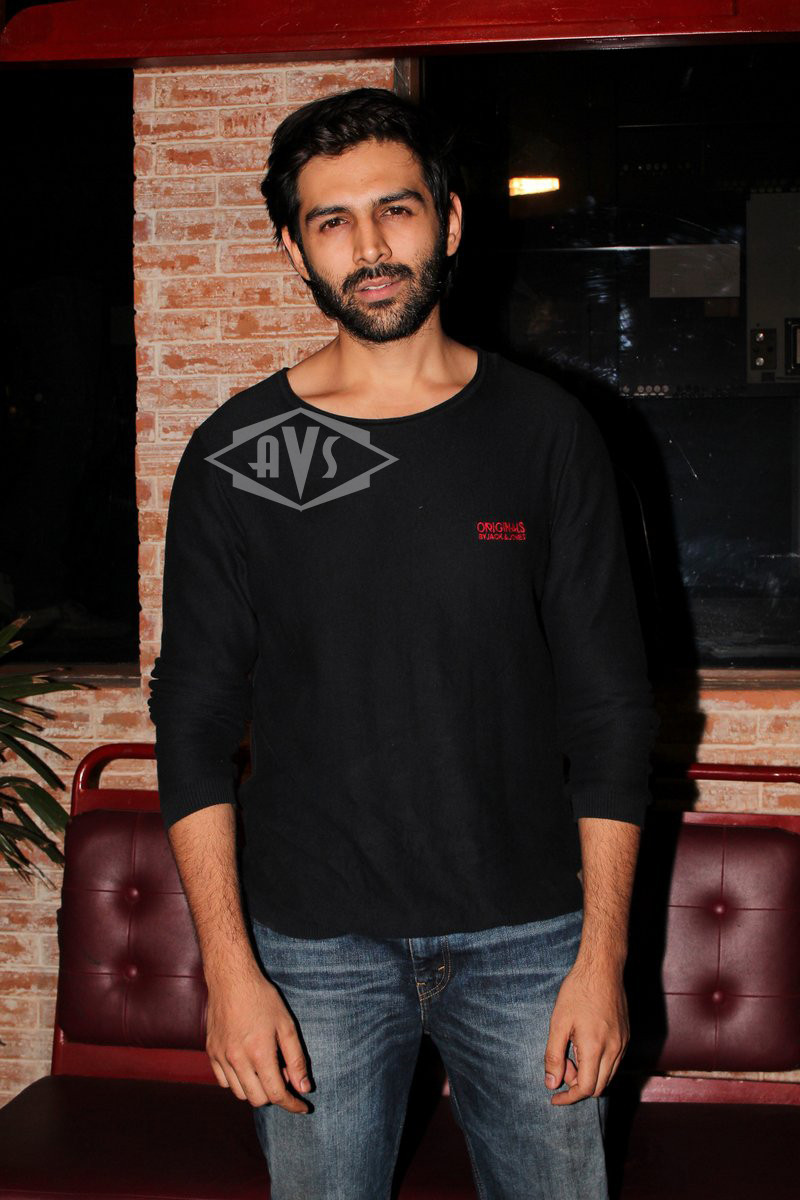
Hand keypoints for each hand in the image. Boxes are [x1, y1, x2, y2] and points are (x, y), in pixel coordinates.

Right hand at [205, 963, 311, 1112]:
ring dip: (256, 1089)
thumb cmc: (262, 999)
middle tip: (285, 1078)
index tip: (303, 1107)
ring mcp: (221, 1057)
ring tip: (266, 1069)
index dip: (292, 1104)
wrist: (231, 979)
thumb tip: (304, 1088)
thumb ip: (296, 1059)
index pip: (277, 1094)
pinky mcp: (211, 1053)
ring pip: (240, 1094)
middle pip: (257, 1099)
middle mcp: (237, 1060)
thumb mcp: (286, 1025)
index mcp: (259, 1053)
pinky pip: (224, 1082)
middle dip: (275, 1096)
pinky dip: (238, 1082)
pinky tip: (247, 1066)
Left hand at [543, 959, 628, 1105]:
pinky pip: (614, 1062)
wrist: (602, 968)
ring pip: (608, 1075)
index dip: (568, 1098)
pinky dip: (599, 1065)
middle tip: (562, 1065)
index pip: (586, 1089)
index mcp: (595, 1048)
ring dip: (589, 1075)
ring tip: (572, 1052)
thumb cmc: (577, 992)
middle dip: (577, 1085)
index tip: (554, 1098)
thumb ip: (554, 1055)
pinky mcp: (626, 1036)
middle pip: (598, 1087)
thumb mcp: (558, 1022)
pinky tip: (584, 1046)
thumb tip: (552, 1084)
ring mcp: (623, 1044)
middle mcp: (614, 1050)